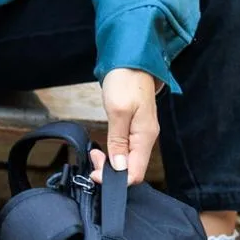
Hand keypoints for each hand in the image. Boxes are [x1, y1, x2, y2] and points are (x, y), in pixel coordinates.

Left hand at [93, 67, 159, 184]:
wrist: (131, 60)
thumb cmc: (126, 80)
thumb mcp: (118, 110)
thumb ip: (118, 141)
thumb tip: (120, 167)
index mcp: (145, 137)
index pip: (135, 173)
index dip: (115, 179)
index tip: (96, 171)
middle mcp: (146, 139)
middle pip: (131, 170)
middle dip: (110, 171)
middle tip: (94, 157)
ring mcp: (141, 135)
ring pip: (128, 162)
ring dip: (110, 163)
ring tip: (96, 153)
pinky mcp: (134, 130)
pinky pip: (126, 151)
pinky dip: (113, 154)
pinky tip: (104, 149)